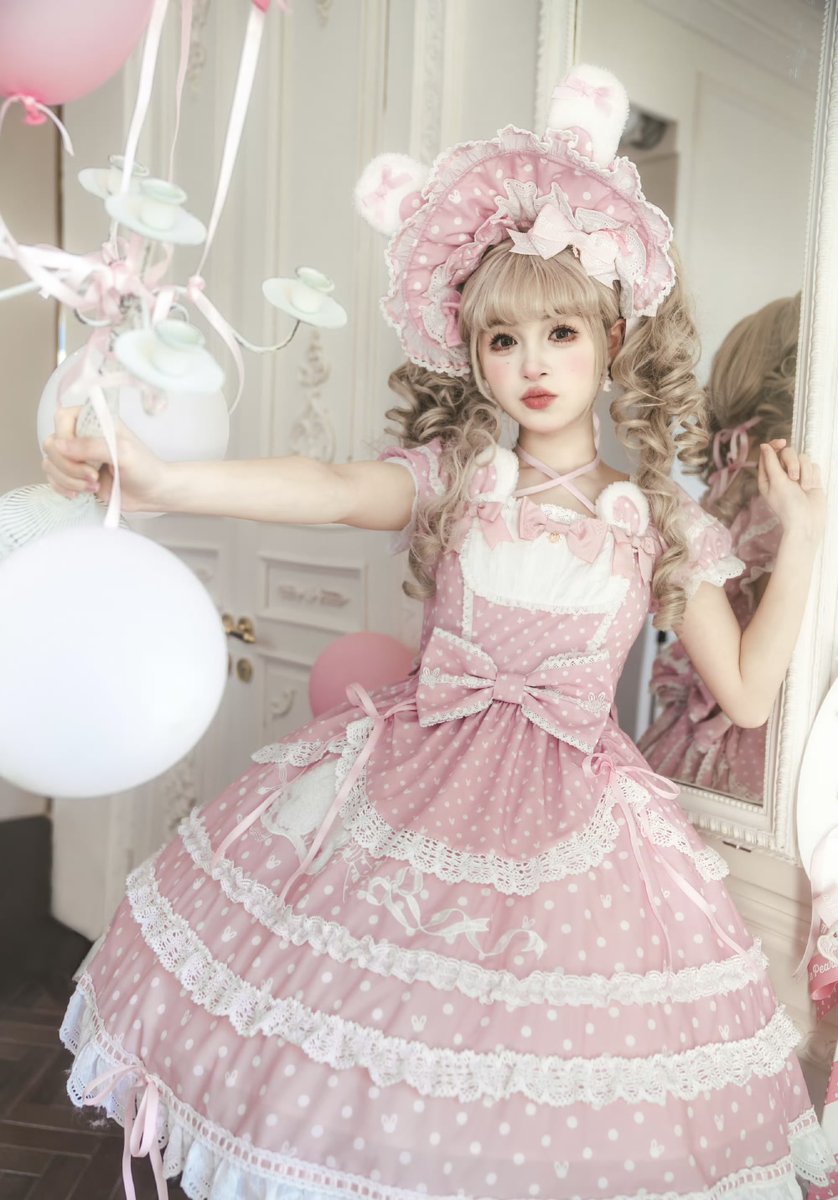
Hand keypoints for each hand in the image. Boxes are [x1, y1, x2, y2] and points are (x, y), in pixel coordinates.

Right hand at [42, 406, 167, 512]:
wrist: (151, 493)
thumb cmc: (144, 468)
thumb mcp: (122, 453)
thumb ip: (91, 446)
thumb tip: (59, 445)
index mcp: (95, 420)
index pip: (62, 418)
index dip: (65, 438)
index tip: (82, 456)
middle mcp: (82, 435)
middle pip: (52, 444)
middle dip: (70, 466)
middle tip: (94, 476)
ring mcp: (76, 456)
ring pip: (50, 464)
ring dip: (69, 480)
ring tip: (94, 486)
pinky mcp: (74, 475)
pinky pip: (53, 479)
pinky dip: (64, 488)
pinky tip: (83, 492)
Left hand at [757, 438, 824, 539]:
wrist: (808, 521)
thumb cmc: (788, 504)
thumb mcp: (776, 482)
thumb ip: (771, 462)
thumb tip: (764, 445)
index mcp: (767, 476)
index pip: (768, 453)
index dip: (774, 445)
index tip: (782, 443)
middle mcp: (781, 475)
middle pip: (787, 453)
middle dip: (792, 463)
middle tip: (793, 478)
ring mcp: (797, 476)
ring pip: (802, 458)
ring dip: (804, 472)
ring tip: (804, 487)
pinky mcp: (810, 478)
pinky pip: (813, 465)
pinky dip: (812, 475)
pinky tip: (810, 488)